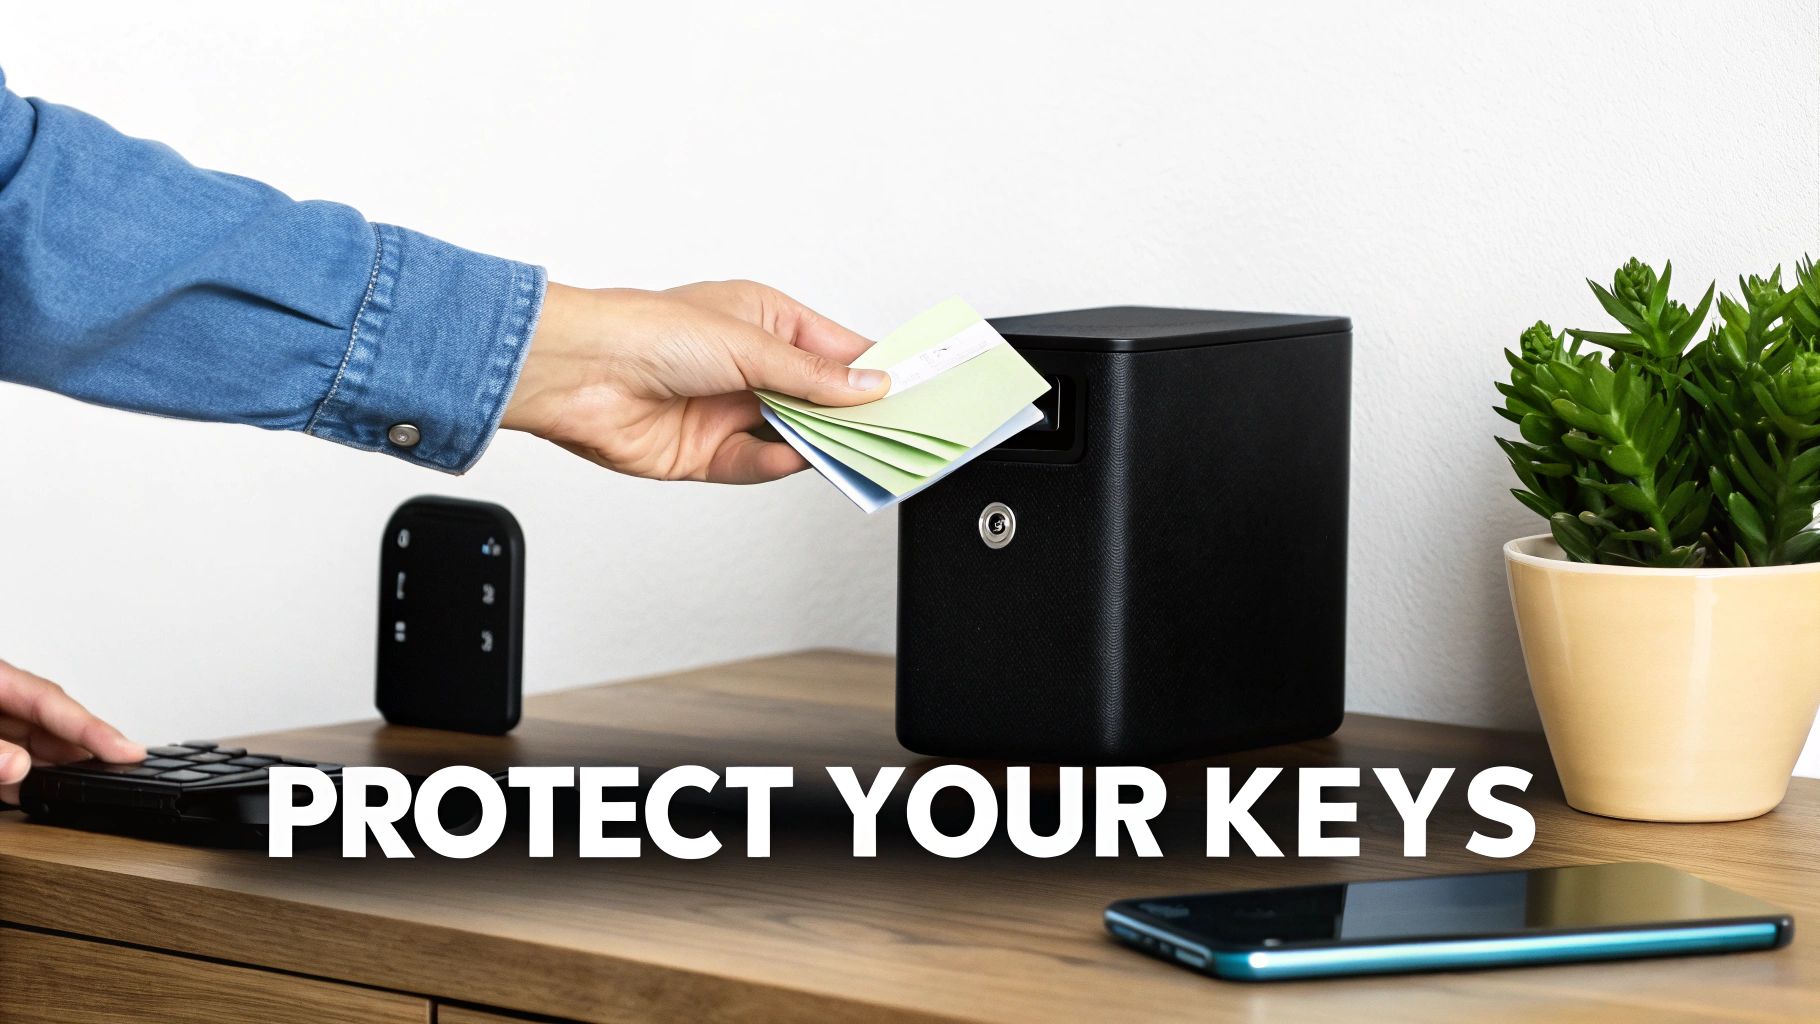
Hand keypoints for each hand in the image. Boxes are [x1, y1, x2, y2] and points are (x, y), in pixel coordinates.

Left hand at [0, 659, 144, 805]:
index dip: (94, 727)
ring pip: (33, 745)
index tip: (128, 751)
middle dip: (80, 753)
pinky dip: (22, 780)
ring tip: (77, 790)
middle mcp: (1, 699)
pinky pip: (10, 760)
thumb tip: (18, 766)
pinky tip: (34, 793)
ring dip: (50, 771)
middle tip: (116, 776)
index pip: (53, 700)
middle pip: (51, 725)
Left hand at [501, 280, 887, 482]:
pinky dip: (777, 465)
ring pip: (792, 437)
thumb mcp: (747, 345)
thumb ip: (811, 377)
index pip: (835, 350)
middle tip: (897, 429)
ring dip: (819, 445)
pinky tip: (797, 462)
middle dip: (853, 415)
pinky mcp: (704, 453)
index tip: (912, 388)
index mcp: (763, 321)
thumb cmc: (646, 330)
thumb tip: (867, 386)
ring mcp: (727, 411)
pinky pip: (755, 465)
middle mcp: (747, 367)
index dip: (873, 370)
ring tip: (859, 452)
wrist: (577, 372)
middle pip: (819, 400)